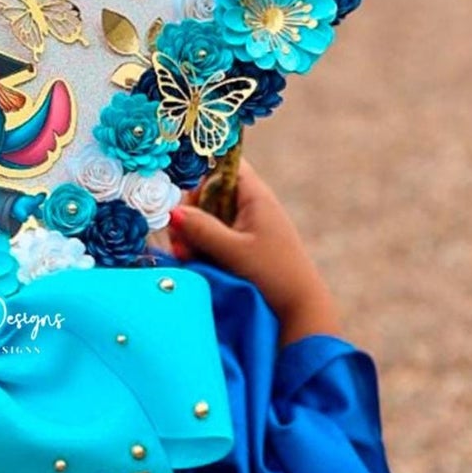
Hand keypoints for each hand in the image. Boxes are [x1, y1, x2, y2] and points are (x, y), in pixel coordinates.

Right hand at [167, 160, 341, 345]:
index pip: (224, 164)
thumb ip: (202, 229)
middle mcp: (251, 206)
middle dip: (191, 213)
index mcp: (255, 196)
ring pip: (209, 217)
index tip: (182, 197)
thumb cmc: (273, 274)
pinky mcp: (244, 245)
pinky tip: (195, 262)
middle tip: (181, 240)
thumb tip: (172, 211)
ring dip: (194, 234)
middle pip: (210, 193)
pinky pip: (216, 236)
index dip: (200, 173)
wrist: (300, 308)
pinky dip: (203, 246)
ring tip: (187, 256)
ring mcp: (247, 226)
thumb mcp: (234, 251)